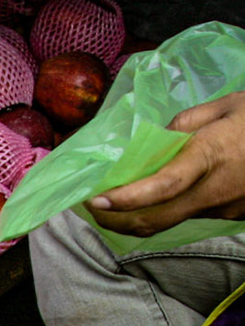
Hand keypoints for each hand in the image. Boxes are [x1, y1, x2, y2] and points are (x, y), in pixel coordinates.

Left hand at [88, 91, 244, 236]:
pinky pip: (195, 213)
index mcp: (213, 155)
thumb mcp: (231, 104)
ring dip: (143, 213)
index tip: (95, 200)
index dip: (125, 200)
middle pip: (155, 221)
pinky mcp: (235, 216)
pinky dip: (175, 205)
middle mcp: (217, 190)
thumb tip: (155, 140)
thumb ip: (187, 122)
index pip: (162, 187)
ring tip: (122, 197)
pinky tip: (170, 190)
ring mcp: (227, 208)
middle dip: (116, 221)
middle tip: (94, 209)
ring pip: (173, 219)